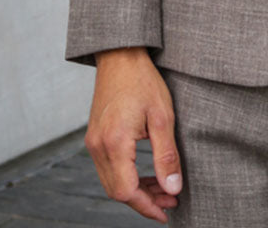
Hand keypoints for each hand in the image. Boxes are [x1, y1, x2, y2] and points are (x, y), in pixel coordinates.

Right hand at [86, 47, 181, 222]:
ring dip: (136, 190)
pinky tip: (146, 173)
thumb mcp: (162, 117)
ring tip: (163, 188)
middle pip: (117, 191)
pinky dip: (126, 176)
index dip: (147, 207)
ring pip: (111, 182)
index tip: (168, 212)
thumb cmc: (143, 81)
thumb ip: (166, 156)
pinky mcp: (95, 136)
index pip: (127, 192)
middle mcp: (98, 146)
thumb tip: (173, 189)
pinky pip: (108, 168)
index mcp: (114, 143)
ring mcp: (93, 142)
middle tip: (171, 200)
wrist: (120, 55)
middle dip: (144, 201)